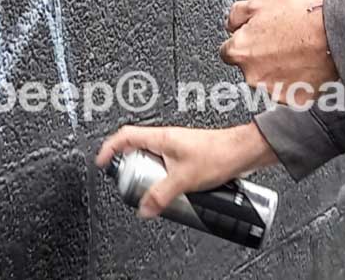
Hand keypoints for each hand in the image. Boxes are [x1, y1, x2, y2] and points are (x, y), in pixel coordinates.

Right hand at [94, 123, 279, 217]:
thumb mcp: (184, 179)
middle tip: (131, 184)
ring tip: (154, 190)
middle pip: (136, 149)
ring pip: (153, 158)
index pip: (125, 135)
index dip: (109, 148)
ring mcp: (177, 146)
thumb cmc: (219, 154)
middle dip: (130, 168)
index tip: (102, 162)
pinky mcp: (187, 155)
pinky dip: (164, 177)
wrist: (242, 152)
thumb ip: (161, 195)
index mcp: (160, 137)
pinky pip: (167, 165)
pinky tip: (173, 190)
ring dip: (149, 174)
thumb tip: (144, 208)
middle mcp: (167, 139)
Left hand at [220, 0, 337, 102]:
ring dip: (279, 69)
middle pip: (250, 67)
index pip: (228, 51)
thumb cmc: (303, 17)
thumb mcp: (262, 2)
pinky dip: (296, 80)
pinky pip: (291, 90)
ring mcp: (273, 89)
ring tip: (298, 51)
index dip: (244, 41)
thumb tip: (230, 23)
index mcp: (239, 51)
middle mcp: (252, 74)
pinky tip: (306, 64)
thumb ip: (236, 14)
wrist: (335, 34)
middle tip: (283, 42)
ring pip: (270, 80)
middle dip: (262, 57)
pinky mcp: (294, 98)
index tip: (257, 38)